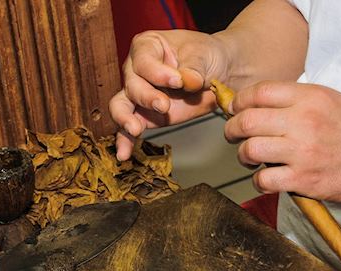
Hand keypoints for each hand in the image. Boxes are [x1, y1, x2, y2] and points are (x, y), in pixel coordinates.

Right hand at [109, 30, 230, 160]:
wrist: (219, 74)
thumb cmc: (206, 56)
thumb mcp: (203, 55)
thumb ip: (192, 68)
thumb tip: (186, 81)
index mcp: (147, 47)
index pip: (142, 60)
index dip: (157, 72)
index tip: (178, 80)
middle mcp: (136, 70)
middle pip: (131, 84)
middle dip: (146, 96)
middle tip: (164, 105)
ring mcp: (138, 94)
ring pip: (121, 106)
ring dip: (126, 118)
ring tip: (135, 129)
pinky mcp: (145, 116)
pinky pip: (129, 130)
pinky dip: (125, 141)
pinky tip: (124, 154)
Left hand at [224, 81, 340, 205]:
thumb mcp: (332, 101)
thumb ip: (297, 100)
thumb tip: (259, 103)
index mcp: (312, 97)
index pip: (259, 92)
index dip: (239, 102)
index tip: (235, 110)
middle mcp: (306, 121)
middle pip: (247, 120)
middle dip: (232, 129)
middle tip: (233, 135)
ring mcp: (304, 152)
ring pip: (250, 149)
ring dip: (243, 155)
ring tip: (250, 157)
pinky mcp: (304, 179)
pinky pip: (263, 179)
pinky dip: (258, 180)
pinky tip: (266, 178)